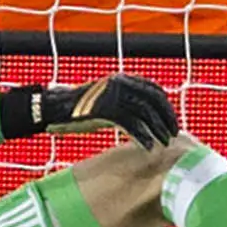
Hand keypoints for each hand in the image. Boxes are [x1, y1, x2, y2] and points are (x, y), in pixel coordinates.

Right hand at [2, 76, 178, 146]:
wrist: (53, 109)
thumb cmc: (80, 110)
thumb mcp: (106, 101)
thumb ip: (125, 104)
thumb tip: (146, 117)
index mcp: (123, 79)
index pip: (154, 90)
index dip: (166, 106)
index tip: (172, 121)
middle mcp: (120, 82)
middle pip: (153, 100)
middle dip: (166, 118)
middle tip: (173, 135)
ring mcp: (112, 94)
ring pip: (144, 112)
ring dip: (157, 129)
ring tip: (163, 144)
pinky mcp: (104, 108)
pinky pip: (129, 124)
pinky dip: (142, 136)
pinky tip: (148, 147)